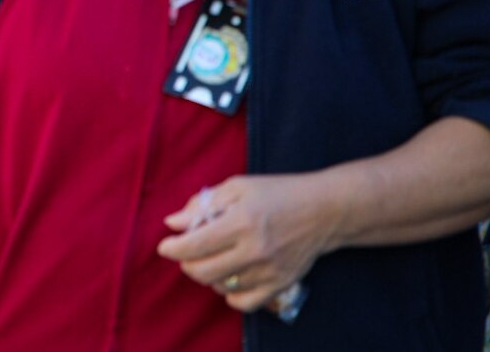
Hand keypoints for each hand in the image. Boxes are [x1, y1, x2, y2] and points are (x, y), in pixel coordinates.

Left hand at [158, 173, 343, 312]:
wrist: (324, 211)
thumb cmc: (277, 193)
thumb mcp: (237, 187)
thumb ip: (202, 204)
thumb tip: (172, 223)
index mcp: (242, 221)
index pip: (195, 245)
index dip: (173, 248)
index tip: (165, 246)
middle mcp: (255, 250)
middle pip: (203, 271)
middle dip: (186, 263)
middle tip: (186, 252)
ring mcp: (269, 271)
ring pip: (220, 287)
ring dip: (207, 275)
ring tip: (212, 258)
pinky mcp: (280, 284)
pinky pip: (243, 302)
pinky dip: (229, 293)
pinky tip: (230, 276)